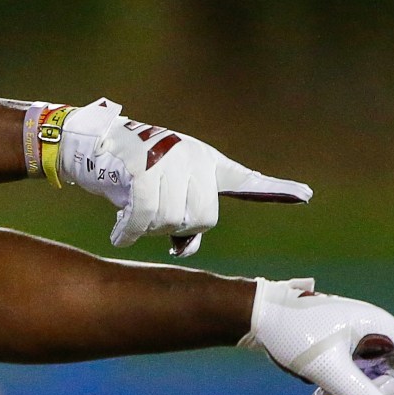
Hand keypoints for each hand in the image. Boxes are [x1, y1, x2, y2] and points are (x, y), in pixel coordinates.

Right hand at [47, 99, 311, 256]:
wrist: (88, 145)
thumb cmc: (128, 174)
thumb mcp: (162, 193)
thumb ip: (183, 219)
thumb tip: (186, 249)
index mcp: (205, 163)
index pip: (244, 180)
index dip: (274, 190)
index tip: (305, 196)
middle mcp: (193, 157)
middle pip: (201, 219)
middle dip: (174, 228)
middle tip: (151, 220)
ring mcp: (169, 160)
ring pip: (171, 220)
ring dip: (146, 229)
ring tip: (130, 217)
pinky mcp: (143, 168)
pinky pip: (145, 216)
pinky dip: (129, 232)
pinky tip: (119, 234)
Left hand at [242, 278, 393, 394]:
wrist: (259, 316)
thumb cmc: (291, 336)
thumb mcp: (323, 368)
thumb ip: (355, 394)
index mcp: (377, 326)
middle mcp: (375, 329)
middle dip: (377, 391)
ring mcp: (362, 337)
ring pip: (379, 375)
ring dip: (358, 391)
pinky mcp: (348, 344)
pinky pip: (362, 372)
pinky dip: (348, 386)